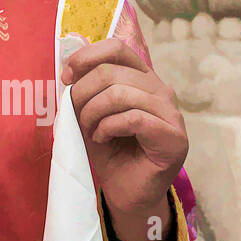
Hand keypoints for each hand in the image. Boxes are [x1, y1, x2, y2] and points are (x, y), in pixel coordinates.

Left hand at [62, 37, 187, 240]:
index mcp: (141, 78)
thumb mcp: (90, 114)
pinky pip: (134, 118)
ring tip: (90, 129)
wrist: (126, 192)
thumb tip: (69, 70)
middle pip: (111, 72)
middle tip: (76, 116)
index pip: (117, 48)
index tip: (66, 77)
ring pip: (121, 94)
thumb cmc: (110, 150)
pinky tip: (103, 138)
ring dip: (93, 112)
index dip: (87, 57)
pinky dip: (109, 127)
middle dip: (83, 93)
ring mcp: (171, 113)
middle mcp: (160, 90)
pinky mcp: (174, 137)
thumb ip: (85, 89)